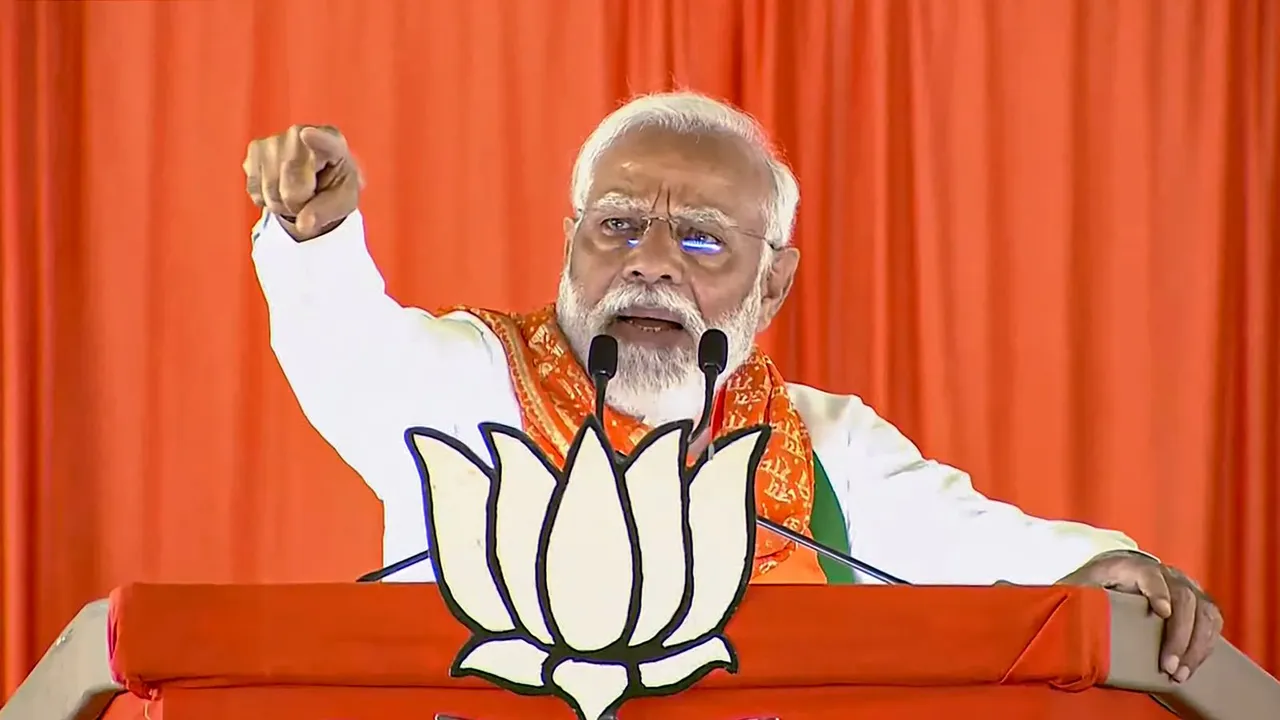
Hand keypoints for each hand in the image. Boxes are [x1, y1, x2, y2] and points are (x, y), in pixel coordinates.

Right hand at [243, 125, 362, 239]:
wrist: (316, 179)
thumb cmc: (334, 186)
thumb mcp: (342, 202)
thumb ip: (326, 213)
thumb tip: (303, 225)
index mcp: (333, 143)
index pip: (325, 142)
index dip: (316, 139)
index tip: (308, 135)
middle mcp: (300, 133)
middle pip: (291, 183)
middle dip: (298, 202)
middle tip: (309, 197)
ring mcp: (274, 139)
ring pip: (270, 188)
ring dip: (280, 203)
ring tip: (295, 193)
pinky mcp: (255, 149)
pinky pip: (254, 187)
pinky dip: (265, 198)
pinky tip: (278, 188)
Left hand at [1060, 551, 1222, 682]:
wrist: (1117, 576)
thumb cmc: (1095, 584)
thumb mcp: (1079, 585)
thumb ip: (1071, 594)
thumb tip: (1057, 605)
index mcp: (1132, 566)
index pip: (1150, 574)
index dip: (1158, 591)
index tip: (1162, 612)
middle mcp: (1166, 573)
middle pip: (1184, 598)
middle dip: (1179, 635)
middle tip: (1168, 666)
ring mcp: (1186, 587)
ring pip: (1204, 613)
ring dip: (1195, 647)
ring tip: (1179, 674)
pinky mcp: (1198, 604)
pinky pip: (1212, 624)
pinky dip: (1205, 647)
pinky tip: (1191, 667)